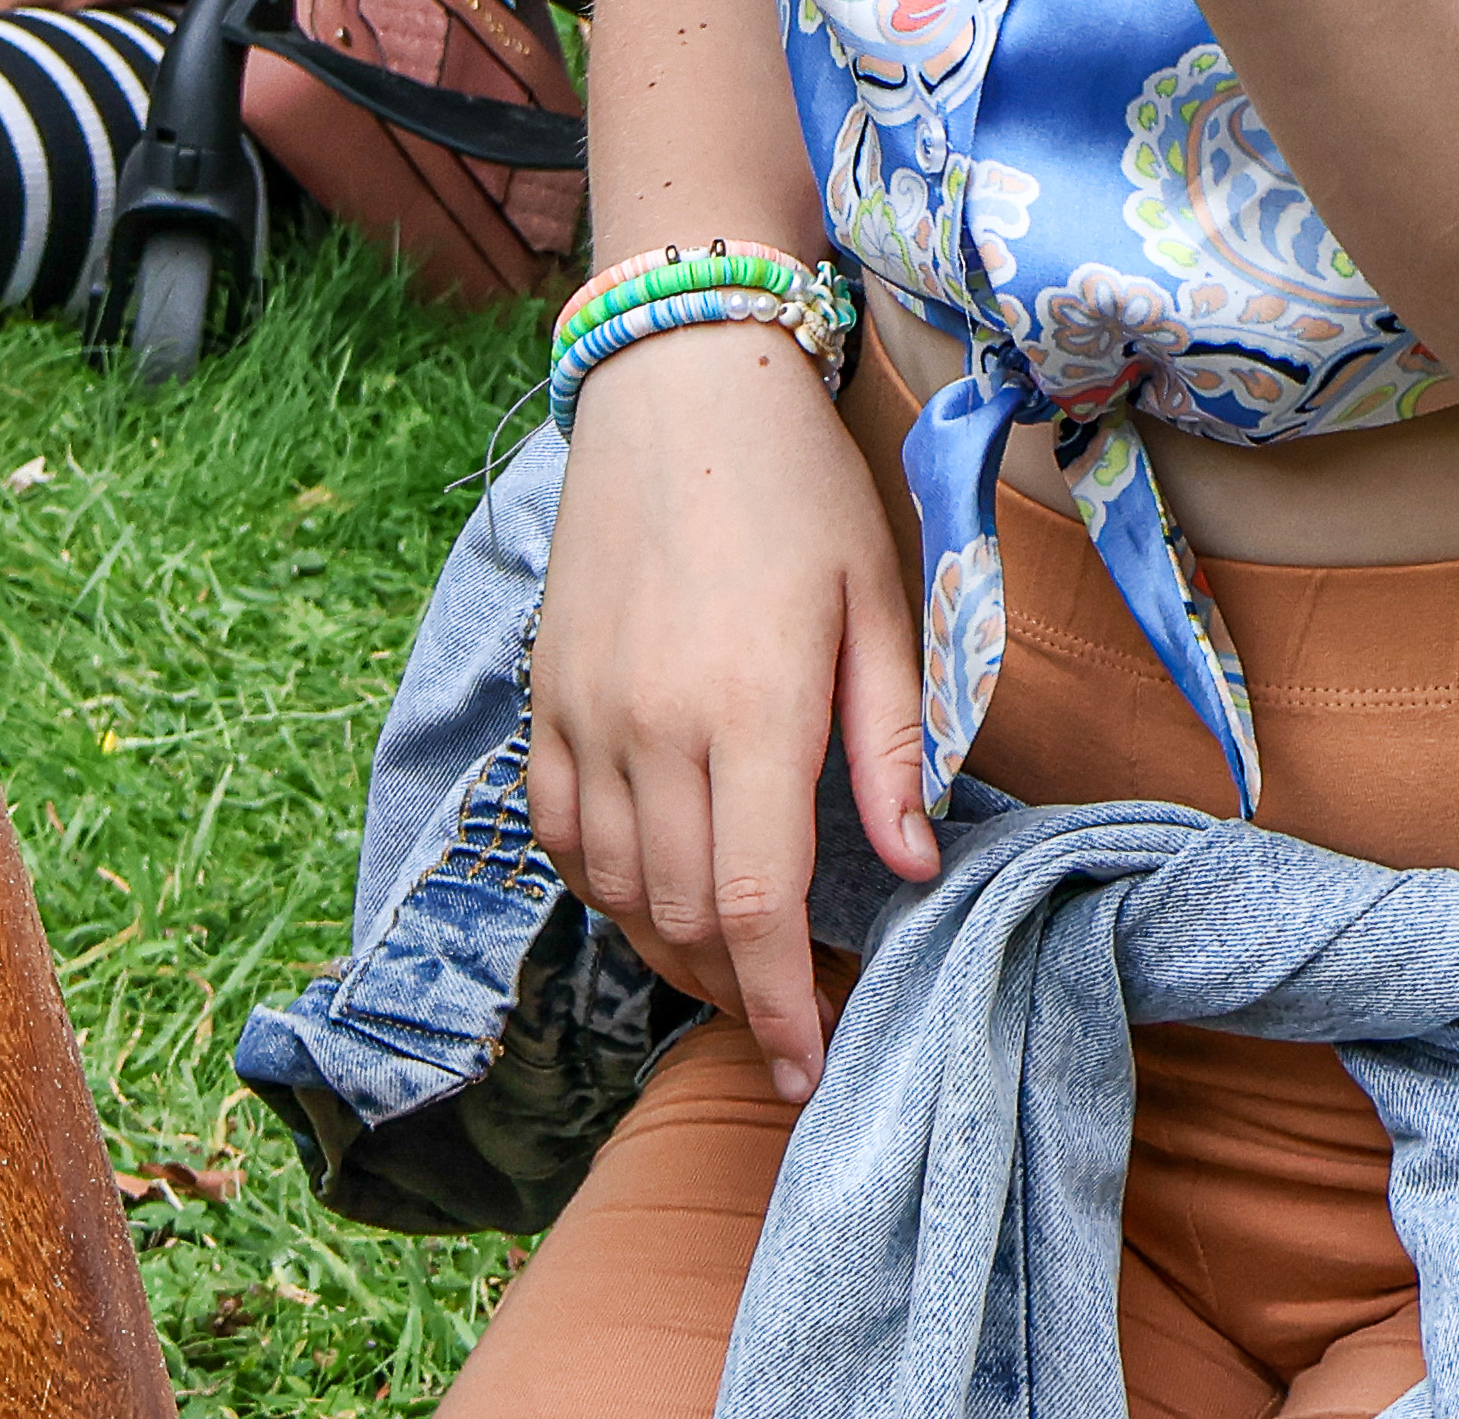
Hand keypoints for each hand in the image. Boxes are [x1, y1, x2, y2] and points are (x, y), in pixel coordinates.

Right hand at [525, 322, 940, 1092]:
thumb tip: (911, 870)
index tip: (811, 1073)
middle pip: (683, 916)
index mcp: (749, 709)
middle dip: (740, 996)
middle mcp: (651, 725)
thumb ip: (891, 747)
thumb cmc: (799, 491)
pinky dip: (603, 888)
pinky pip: (561, 829)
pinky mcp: (547, 692)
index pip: (758, 907)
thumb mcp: (880, 606)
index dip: (784, 1010)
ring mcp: (585, 710)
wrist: (676, 384)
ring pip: (614, 888)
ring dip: (672, 951)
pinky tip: (652, 895)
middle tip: (793, 1024)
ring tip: (733, 969)